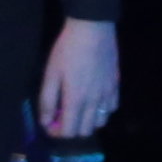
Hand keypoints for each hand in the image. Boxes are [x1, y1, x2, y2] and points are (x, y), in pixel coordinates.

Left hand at [37, 18, 119, 141]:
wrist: (93, 29)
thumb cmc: (67, 50)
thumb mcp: (51, 74)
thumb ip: (48, 101)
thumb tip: (46, 122)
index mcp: (76, 99)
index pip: (68, 131)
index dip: (56, 132)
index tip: (49, 122)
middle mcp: (94, 101)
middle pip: (85, 131)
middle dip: (71, 128)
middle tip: (61, 114)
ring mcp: (108, 94)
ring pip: (101, 122)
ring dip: (87, 121)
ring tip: (77, 108)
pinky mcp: (116, 85)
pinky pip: (112, 108)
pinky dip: (101, 110)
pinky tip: (93, 99)